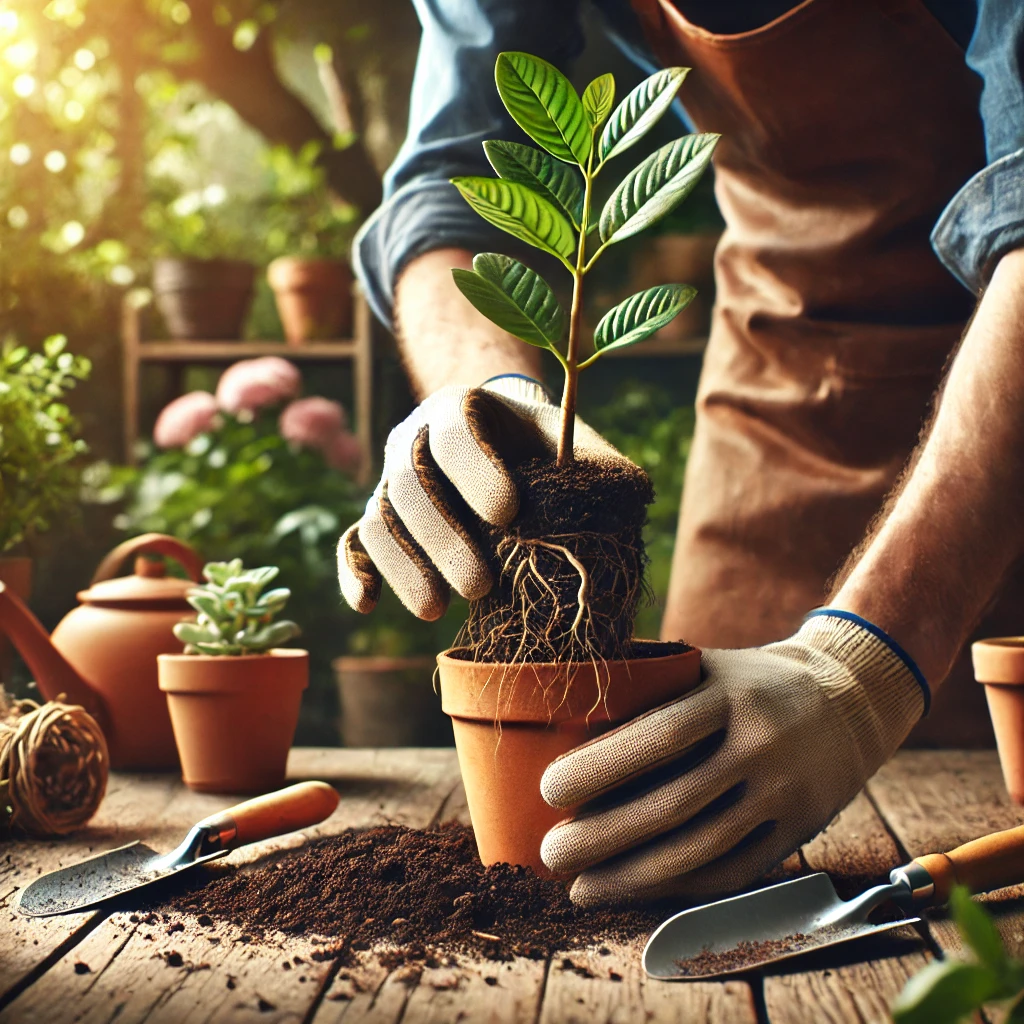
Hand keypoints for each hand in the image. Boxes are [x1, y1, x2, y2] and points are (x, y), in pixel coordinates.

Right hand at [337, 375, 627, 619]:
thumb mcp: (574, 443)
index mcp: (462, 407)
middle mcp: (414, 438)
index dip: (475, 469)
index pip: (454, 428)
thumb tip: (610, 502)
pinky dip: (354, 573)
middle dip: (443, 537)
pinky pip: (354, 542)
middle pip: (409, 482)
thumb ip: (592, 465)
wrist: (502, 443)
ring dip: (404, 566)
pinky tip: (368, 606)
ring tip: (437, 611)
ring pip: (379, 518)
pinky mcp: (381, 519)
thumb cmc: (546, 447)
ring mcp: (391, 480)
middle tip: (480, 586)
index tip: (508, 513)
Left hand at [539, 612, 928, 904]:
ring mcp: (783, 793)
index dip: (601, 767)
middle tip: (551, 854)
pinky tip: (637, 892)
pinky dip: (680, 889)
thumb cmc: (751, 682)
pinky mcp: (798, 830)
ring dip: (633, 878)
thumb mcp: (708, 664)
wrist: (849, 699)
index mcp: (730, 695)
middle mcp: (760, 745)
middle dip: (603, 837)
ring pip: (702, 850)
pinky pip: (734, 872)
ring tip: (581, 888)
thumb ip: (650, 683)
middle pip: (673, 804)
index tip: (549, 790)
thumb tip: (563, 703)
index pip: (660, 736)